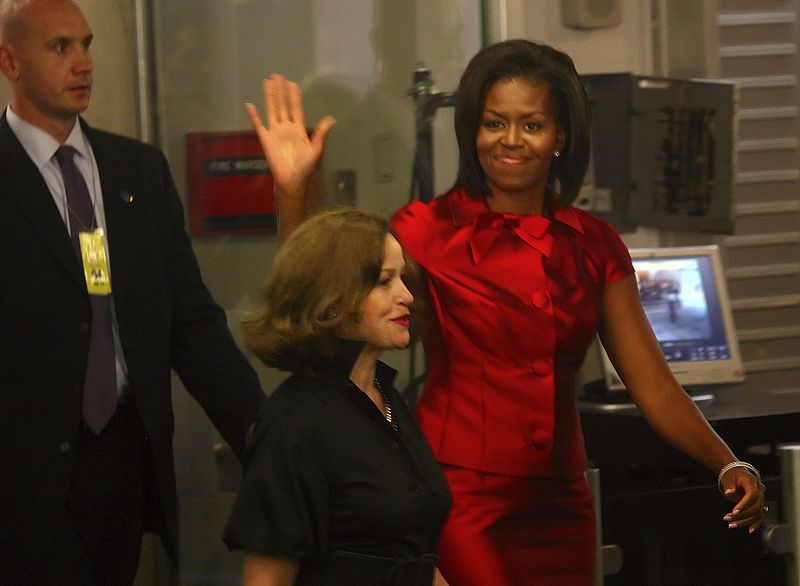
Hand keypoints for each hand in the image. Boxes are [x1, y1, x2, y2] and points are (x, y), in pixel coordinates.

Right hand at [246, 74, 335, 196]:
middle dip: (280, 91)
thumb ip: (321, 133)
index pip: (296, 108)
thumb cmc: (306, 167)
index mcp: (299, 129)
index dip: (294, 96)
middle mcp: (286, 127)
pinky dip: (254, 115)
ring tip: (267, 82)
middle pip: (282, 105)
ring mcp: (275, 132)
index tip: (292, 83)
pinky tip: (250, 105)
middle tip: (277, 76)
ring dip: (270, 96)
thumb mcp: (317, 149)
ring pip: (271, 110)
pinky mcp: (265, 139)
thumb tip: (332, 119)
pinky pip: (258, 125)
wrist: (292, 180)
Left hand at [720, 467, 766, 532]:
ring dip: (745, 521)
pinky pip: (760, 515)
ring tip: (731, 525)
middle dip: (742, 515)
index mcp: (752, 482)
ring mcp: (761, 498)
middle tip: (728, 519)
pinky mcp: (759, 504)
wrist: (737, 473)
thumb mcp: (728, 478)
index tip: (733, 512)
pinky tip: (750, 530)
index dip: (743, 505)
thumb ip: (729, 486)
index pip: (751, 495)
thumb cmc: (732, 475)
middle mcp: (760, 491)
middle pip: (756, 506)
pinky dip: (756, 523)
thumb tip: (728, 493)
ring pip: (757, 513)